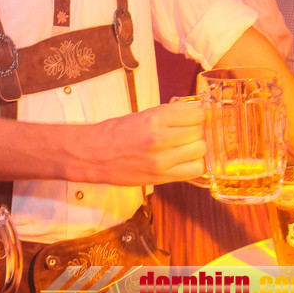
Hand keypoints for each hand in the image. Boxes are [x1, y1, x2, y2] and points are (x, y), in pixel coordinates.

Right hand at [85, 101, 205, 185]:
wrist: (93, 155)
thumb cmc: (114, 133)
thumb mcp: (141, 115)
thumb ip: (167, 115)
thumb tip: (193, 115)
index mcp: (154, 118)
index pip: (195, 114)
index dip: (196, 114)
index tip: (192, 116)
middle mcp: (160, 139)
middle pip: (199, 132)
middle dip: (196, 130)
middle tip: (187, 131)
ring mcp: (162, 161)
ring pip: (200, 151)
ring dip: (196, 147)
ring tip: (185, 146)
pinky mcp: (162, 177)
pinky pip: (194, 170)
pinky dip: (194, 163)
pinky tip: (184, 159)